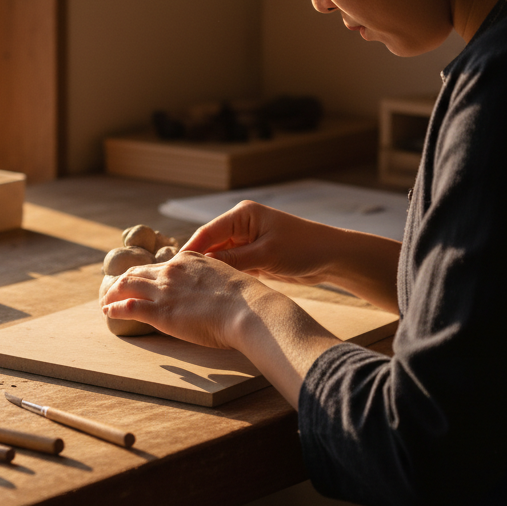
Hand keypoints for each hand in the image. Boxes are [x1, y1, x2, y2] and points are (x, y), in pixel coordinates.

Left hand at [100, 251, 276, 348]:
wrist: (248, 309)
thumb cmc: (246, 300)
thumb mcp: (226, 277)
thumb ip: (211, 279)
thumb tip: (211, 290)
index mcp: (189, 259)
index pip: (159, 264)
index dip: (146, 272)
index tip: (140, 279)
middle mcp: (172, 270)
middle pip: (137, 271)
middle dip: (123, 280)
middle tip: (115, 288)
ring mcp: (164, 289)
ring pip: (127, 285)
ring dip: (113, 293)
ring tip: (106, 300)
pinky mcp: (160, 311)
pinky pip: (128, 306)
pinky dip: (114, 308)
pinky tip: (108, 312)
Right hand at [182, 200, 401, 313]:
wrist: (333, 257)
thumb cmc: (303, 248)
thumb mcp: (266, 254)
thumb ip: (234, 261)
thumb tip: (203, 267)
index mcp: (242, 215)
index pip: (207, 232)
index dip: (190, 250)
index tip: (173, 267)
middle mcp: (241, 225)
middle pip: (210, 245)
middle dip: (196, 262)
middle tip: (176, 282)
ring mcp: (247, 241)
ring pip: (220, 257)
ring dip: (210, 271)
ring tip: (189, 289)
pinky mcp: (254, 256)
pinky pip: (232, 266)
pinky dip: (224, 276)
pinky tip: (212, 290)